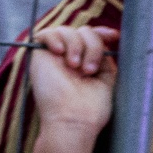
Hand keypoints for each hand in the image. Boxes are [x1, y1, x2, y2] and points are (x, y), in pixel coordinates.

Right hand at [28, 24, 118, 141]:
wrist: (72, 121)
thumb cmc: (90, 110)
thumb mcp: (106, 79)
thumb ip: (105, 58)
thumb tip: (109, 37)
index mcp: (86, 63)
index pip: (92, 38)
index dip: (102, 33)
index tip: (114, 36)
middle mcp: (70, 58)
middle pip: (83, 31)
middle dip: (92, 45)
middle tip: (89, 70)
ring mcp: (54, 57)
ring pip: (67, 30)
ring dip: (76, 45)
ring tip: (75, 67)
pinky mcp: (39, 56)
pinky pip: (44, 33)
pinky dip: (54, 38)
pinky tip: (59, 52)